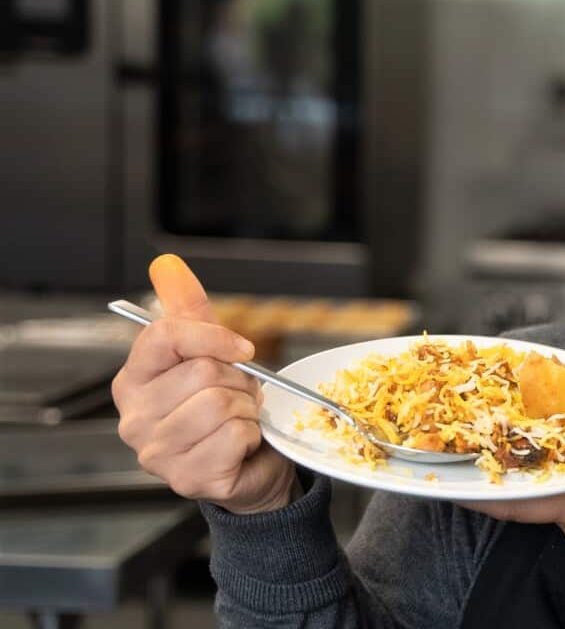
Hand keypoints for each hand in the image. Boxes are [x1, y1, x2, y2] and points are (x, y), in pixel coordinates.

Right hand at [112, 254, 298, 513]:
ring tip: (240, 420)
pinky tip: (242, 445)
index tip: (242, 348)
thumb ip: (187, 308)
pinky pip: (235, 435)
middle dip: (238, 381)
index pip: (165, 336)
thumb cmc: (225, 407)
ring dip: (247, 409)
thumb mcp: (207, 351)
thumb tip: (167, 264)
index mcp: (132, 381)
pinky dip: (252, 435)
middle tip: (239, 397)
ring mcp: (157, 453)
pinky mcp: (187, 478)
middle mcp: (134, 418)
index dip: (213, 336)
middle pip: (202, 371)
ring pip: (221, 403)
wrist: (249, 464)